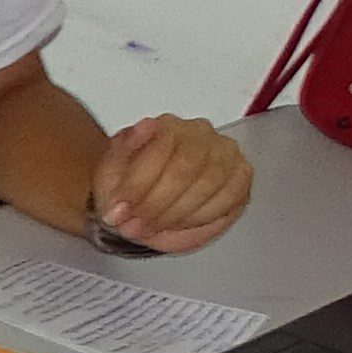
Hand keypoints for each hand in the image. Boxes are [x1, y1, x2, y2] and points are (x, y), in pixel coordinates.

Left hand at [90, 115, 249, 251]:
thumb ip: (123, 148)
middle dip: (155, 205)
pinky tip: (179, 223)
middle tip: (134, 225)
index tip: (118, 210)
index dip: (138, 186)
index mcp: (167, 125)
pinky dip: (201, 218)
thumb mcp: (110, 167)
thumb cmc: (127, 182)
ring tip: (151, 227)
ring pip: (209, 185)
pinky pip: (229, 199)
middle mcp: (201, 133)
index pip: (161, 149)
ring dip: (176, 215)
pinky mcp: (240, 177)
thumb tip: (145, 126)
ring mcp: (225, 153)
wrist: (141, 199)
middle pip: (186, 170)